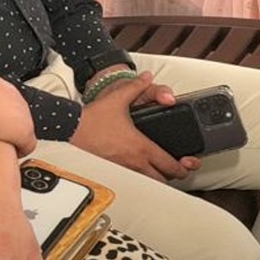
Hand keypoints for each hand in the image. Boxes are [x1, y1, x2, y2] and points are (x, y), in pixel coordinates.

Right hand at [69, 71, 199, 182]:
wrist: (71, 129)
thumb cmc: (93, 118)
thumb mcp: (118, 98)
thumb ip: (136, 86)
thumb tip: (147, 76)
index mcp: (141, 146)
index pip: (169, 165)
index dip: (183, 168)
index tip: (188, 165)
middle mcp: (134, 161)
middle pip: (162, 179)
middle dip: (174, 176)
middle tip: (179, 170)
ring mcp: (123, 169)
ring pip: (148, 183)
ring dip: (158, 180)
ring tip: (163, 173)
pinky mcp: (112, 171)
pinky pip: (132, 181)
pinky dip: (141, 179)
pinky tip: (140, 173)